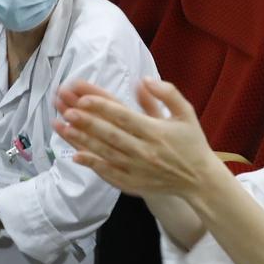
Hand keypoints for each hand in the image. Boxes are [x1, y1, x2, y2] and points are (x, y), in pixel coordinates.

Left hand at [54, 77, 220, 198]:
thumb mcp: (185, 112)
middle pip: (110, 135)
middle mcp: (144, 151)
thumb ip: (166, 93)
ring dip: (82, 140)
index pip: (123, 117)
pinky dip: (92, 164)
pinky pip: (109, 173)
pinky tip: (76, 156)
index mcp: (156, 131)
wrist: (200, 179)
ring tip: (63, 127)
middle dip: (86, 122)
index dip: (102, 107)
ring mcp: (137, 169)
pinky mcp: (133, 183)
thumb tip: (143, 79)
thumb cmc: (191, 142)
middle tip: (66, 110)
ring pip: (104, 153)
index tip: (83, 98)